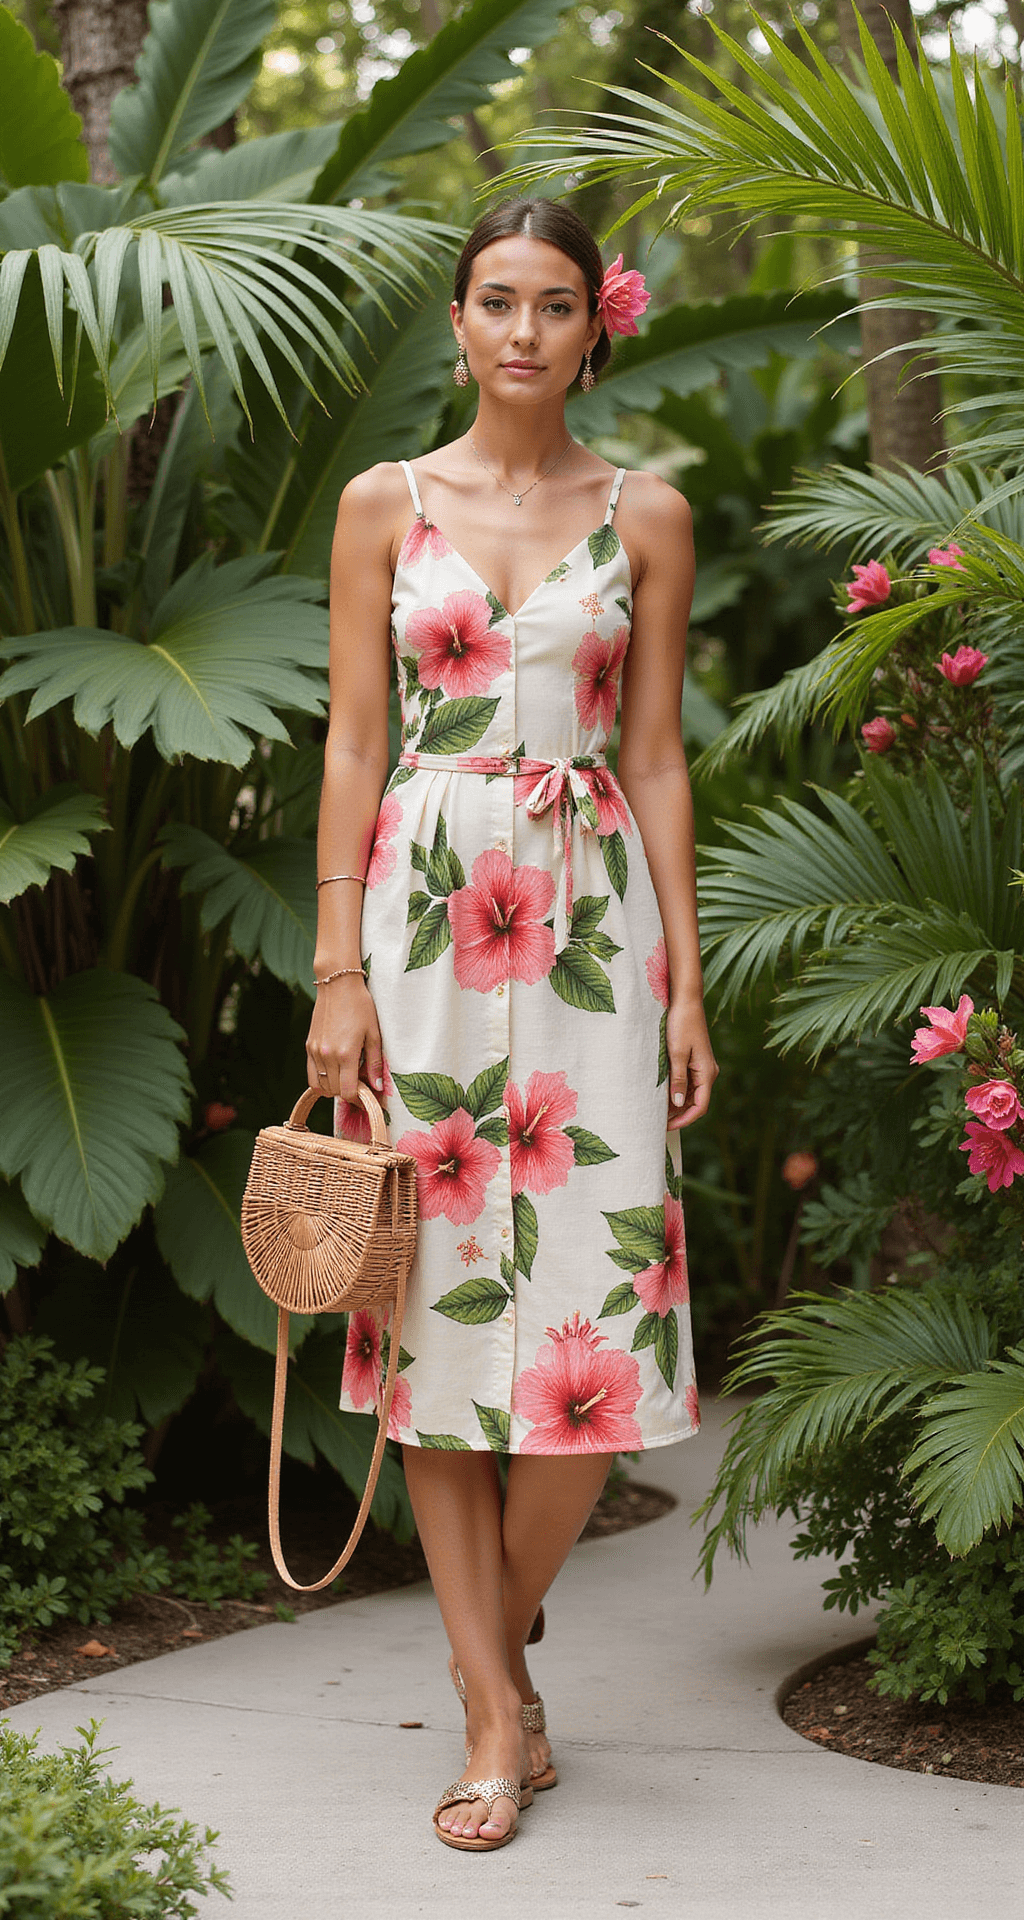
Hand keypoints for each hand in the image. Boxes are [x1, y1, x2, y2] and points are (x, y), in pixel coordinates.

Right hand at [305, 977, 384, 1101]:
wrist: (337, 985)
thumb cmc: (361, 1006)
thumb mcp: (374, 1034)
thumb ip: (374, 1063)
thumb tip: (377, 1087)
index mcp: (346, 1054)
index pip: (348, 1092)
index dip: (358, 1100)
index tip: (366, 1098)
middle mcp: (327, 1056)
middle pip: (335, 1091)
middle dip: (348, 1094)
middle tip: (360, 1086)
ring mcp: (315, 1052)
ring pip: (320, 1086)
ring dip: (333, 1089)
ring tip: (346, 1079)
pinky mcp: (309, 1046)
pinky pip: (311, 1075)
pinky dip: (321, 1080)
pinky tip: (334, 1073)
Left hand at [666, 995, 717, 1131]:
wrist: (686, 1000)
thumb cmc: (681, 1024)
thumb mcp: (676, 1053)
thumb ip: (677, 1080)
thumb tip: (677, 1104)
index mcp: (707, 1073)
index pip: (699, 1106)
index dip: (684, 1120)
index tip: (667, 1127)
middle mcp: (708, 1072)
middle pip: (695, 1102)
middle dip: (678, 1114)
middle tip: (657, 1122)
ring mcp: (702, 1066)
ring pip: (690, 1093)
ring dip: (676, 1103)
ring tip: (656, 1110)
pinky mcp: (694, 1060)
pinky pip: (687, 1082)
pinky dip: (676, 1090)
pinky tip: (661, 1093)